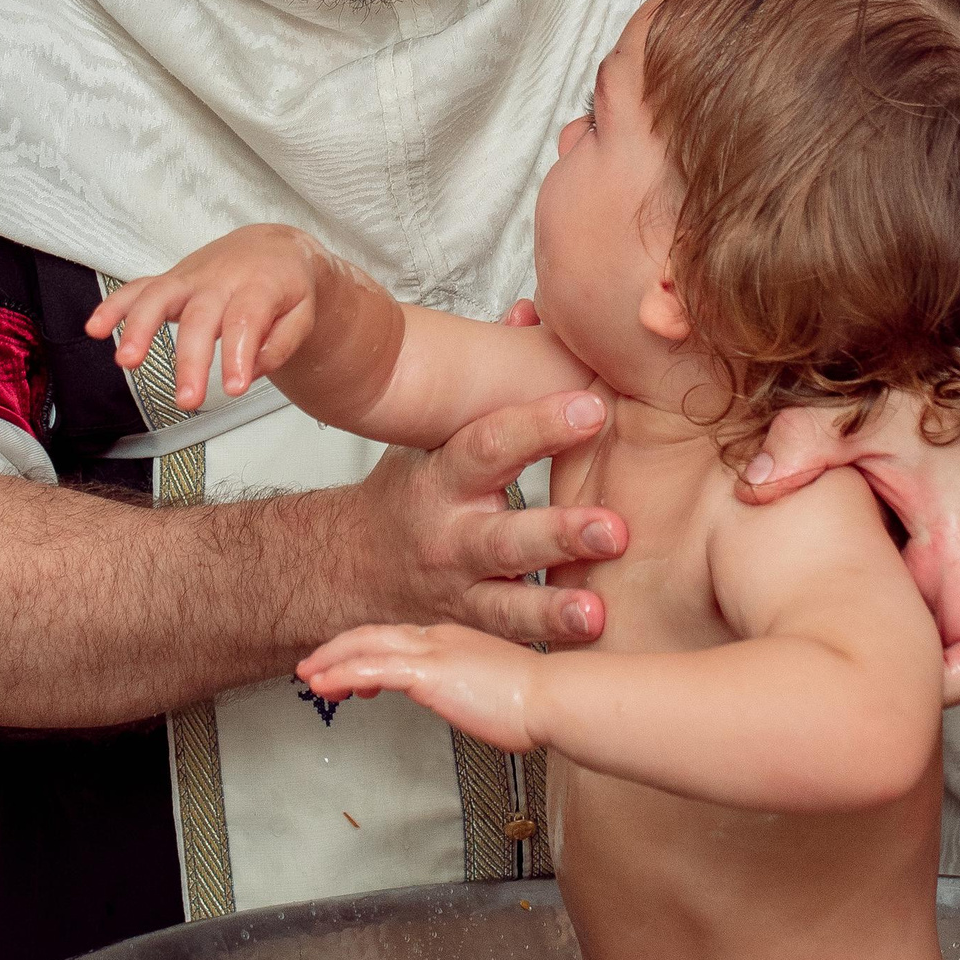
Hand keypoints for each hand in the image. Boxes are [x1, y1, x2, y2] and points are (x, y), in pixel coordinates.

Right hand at [88, 225, 323, 408]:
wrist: (272, 248)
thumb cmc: (285, 285)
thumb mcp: (303, 314)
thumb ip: (281, 344)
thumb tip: (250, 370)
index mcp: (258, 287)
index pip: (245, 320)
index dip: (237, 355)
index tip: (234, 389)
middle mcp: (220, 280)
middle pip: (200, 318)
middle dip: (190, 360)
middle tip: (187, 400)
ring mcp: (190, 278)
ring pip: (159, 296)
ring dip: (139, 327)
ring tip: (126, 361)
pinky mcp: (171, 280)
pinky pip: (138, 288)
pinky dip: (114, 305)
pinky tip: (94, 328)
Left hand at [300, 622, 546, 749]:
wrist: (556, 698)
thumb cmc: (540, 703)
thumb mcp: (501, 690)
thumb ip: (478, 691)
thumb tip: (471, 705)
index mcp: (456, 640)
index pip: (401, 638)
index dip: (370, 650)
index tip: (355, 672)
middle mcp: (440, 638)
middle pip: (375, 633)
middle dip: (339, 649)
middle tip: (313, 666)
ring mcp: (433, 652)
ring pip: (366, 645)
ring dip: (331, 660)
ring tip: (308, 675)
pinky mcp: (428, 673)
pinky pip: (372, 667)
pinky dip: (342, 674)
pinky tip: (323, 685)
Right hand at [350, 391, 626, 644]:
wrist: (345, 570)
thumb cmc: (408, 494)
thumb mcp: (432, 432)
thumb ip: (488, 379)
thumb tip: (532, 311)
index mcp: (444, 478)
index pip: (489, 445)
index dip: (539, 427)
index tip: (592, 409)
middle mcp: (449, 536)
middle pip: (504, 536)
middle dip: (559, 533)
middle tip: (613, 529)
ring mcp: (458, 590)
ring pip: (506, 604)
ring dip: (552, 610)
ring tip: (596, 612)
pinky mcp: (469, 632)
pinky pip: (507, 644)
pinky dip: (543, 646)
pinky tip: (589, 648)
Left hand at [735, 393, 959, 701]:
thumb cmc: (949, 415)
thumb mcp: (876, 415)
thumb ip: (810, 439)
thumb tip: (752, 483)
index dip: (946, 685)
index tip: (890, 677)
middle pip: (946, 664)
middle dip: (893, 673)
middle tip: (821, 662)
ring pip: (930, 641)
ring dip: (885, 639)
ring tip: (819, 623)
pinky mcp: (951, 575)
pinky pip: (921, 613)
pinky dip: (884, 609)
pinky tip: (835, 587)